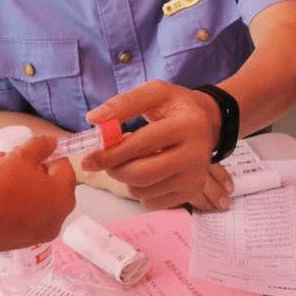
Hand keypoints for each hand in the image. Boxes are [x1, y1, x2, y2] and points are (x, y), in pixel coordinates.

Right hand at [0, 134, 75, 252]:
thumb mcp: (20, 157)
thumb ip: (40, 146)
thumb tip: (52, 141)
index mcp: (65, 195)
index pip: (63, 165)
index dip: (44, 155)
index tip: (24, 153)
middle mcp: (60, 215)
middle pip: (49, 182)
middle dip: (29, 168)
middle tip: (7, 160)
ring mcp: (43, 230)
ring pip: (36, 196)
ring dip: (20, 182)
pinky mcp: (25, 240)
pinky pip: (27, 213)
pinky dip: (16, 202)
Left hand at [80, 81, 234, 209]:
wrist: (207, 122)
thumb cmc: (176, 107)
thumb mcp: (154, 93)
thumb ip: (124, 103)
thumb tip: (93, 119)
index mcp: (188, 125)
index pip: (142, 144)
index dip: (111, 153)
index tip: (87, 159)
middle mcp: (197, 154)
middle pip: (141, 174)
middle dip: (114, 169)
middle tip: (105, 161)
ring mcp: (196, 176)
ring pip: (142, 190)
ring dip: (126, 178)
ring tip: (132, 160)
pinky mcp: (192, 192)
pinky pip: (151, 202)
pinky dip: (140, 190)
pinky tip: (148, 172)